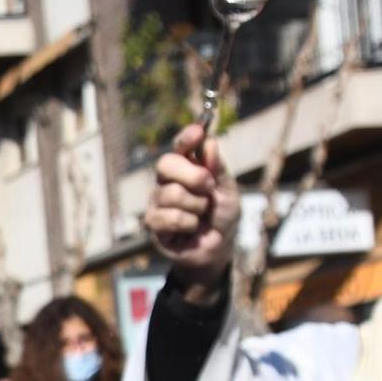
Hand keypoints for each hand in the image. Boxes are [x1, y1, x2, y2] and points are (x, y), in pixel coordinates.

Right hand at [144, 124, 238, 293]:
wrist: (220, 248)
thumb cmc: (222, 216)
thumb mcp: (228, 191)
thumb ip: (218, 169)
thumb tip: (210, 143)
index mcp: (186, 167)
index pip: (180, 146)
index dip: (186, 138)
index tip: (199, 132)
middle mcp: (168, 180)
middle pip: (166, 164)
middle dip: (193, 176)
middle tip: (209, 188)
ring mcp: (158, 201)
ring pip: (171, 193)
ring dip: (195, 206)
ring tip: (202, 214)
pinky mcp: (153, 223)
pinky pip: (169, 217)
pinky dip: (187, 223)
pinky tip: (191, 228)